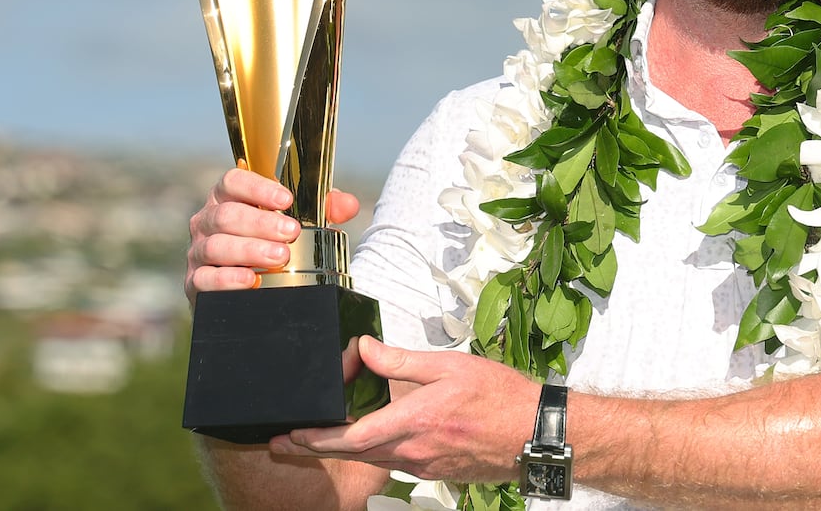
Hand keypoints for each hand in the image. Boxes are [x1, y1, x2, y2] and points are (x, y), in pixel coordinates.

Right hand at [184, 167, 360, 303]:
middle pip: (226, 215)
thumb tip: (348, 205)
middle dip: (260, 223)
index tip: (287, 199)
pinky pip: (204, 279)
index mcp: (229, 198)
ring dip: (249, 250)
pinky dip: (227, 280)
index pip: (233, 182)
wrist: (250, 288)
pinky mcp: (195, 283)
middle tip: (291, 232)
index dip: (258, 187)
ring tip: (280, 257)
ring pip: (216, 246)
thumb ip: (325, 209)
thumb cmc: (273, 243)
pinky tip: (250, 280)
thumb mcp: (300, 222)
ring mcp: (198, 252)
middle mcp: (208, 221)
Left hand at [271, 337, 537, 484]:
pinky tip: (370, 439)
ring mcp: (423, 465)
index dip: (315, 438)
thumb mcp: (450, 366)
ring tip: (317, 439)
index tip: (291, 433)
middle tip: (285, 442)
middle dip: (315, 448)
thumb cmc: (501, 397)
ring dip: (342, 450)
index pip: (351, 437)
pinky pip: (393, 462)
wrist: (535, 433)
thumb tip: (363, 350)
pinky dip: (371, 451)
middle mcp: (413, 450)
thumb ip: (401, 361)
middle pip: (353, 454)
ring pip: (372, 460)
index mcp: (415, 421)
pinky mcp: (434, 470)